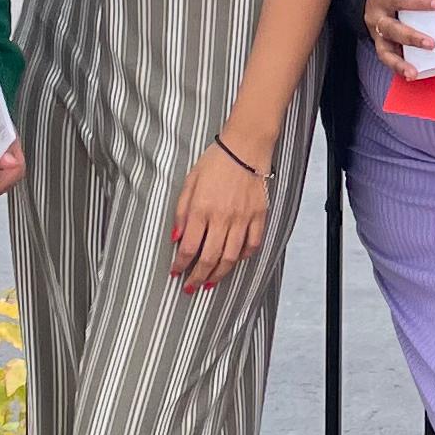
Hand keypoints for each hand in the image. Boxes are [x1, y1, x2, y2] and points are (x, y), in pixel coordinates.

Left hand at [170, 128, 275, 290]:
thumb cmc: (215, 162)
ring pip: (230, 257)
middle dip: (197, 277)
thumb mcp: (189, 183)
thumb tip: (176, 238)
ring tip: (210, 283)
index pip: (188, 247)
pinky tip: (233, 261)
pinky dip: (243, 257)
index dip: (180, 265)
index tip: (176, 273)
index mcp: (201, 209)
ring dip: (218, 274)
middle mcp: (222, 217)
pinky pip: (252, 244)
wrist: (245, 147)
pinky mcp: (259, 216)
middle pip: (209, 258)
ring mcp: (243, 218)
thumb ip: (181, 212)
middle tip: (190, 287)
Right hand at [363, 0, 434, 71]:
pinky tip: (411, 75)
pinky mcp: (380, 48)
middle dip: (411, 38)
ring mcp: (377, 35)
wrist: (369, 1)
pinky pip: (387, 60)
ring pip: (385, 50)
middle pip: (391, 28)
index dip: (418, 2)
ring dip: (401, 62)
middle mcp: (377, 18)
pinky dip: (399, 69)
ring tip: (414, 72)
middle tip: (432, 44)